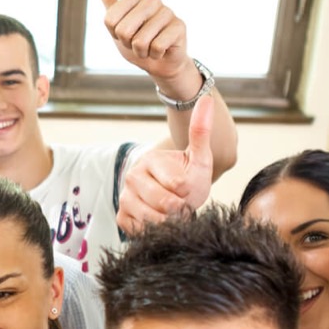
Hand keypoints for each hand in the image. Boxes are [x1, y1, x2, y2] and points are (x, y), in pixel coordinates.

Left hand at [93, 0, 189, 83]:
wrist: (159, 62)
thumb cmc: (136, 41)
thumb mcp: (116, 22)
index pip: (110, 20)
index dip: (115, 34)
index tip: (124, 34)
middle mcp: (153, 0)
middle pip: (124, 30)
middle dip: (128, 44)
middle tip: (137, 43)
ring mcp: (168, 12)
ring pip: (140, 41)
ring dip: (142, 52)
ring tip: (149, 47)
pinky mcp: (180, 26)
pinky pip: (157, 47)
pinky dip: (155, 55)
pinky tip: (162, 51)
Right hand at [115, 95, 214, 235]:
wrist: (175, 197)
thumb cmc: (189, 177)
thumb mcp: (199, 157)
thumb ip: (201, 131)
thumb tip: (207, 97)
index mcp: (150, 160)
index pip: (179, 186)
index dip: (191, 194)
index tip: (190, 191)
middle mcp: (132, 177)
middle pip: (166, 204)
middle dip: (181, 209)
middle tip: (183, 205)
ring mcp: (124, 198)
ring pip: (153, 220)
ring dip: (169, 222)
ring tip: (172, 214)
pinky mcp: (121, 217)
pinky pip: (141, 230)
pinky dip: (154, 230)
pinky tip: (159, 220)